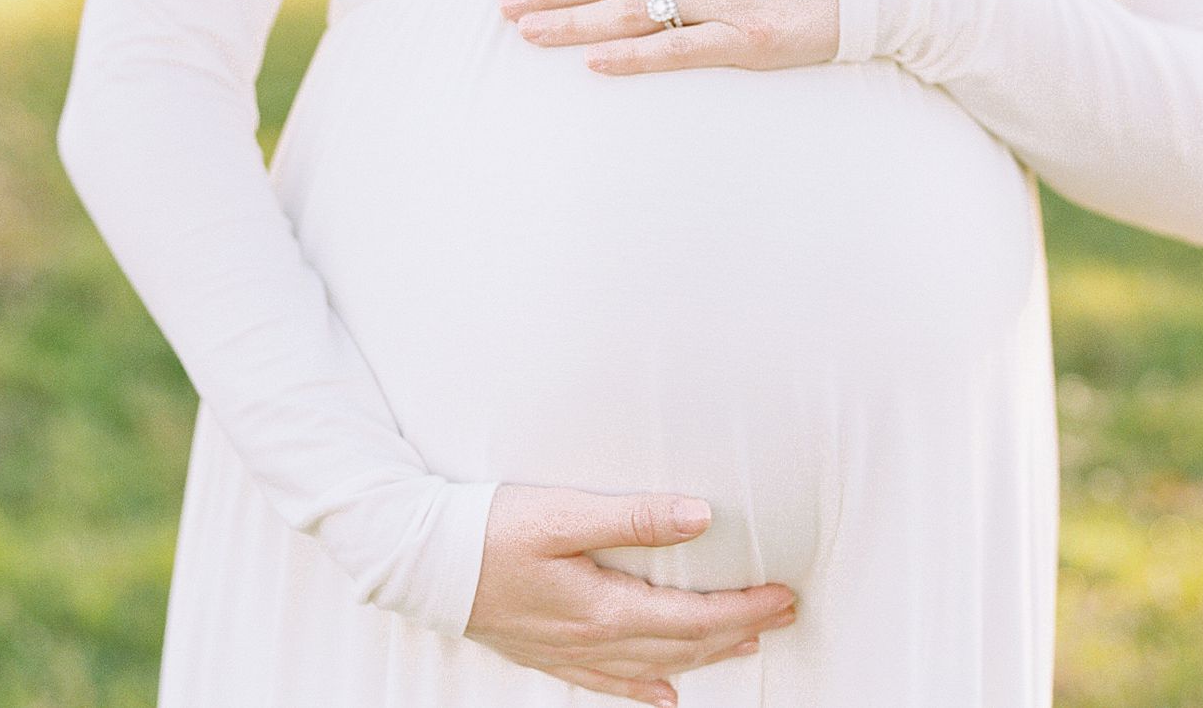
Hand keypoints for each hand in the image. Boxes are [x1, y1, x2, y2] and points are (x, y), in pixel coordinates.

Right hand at [465, 483, 800, 705]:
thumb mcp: (563, 512)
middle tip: (783, 615)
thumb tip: (701, 517)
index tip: (784, 595)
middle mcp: (590, 642)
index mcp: (602, 609)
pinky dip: (644, 690)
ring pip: (651, 668)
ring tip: (743, 646)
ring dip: (702, 658)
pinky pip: (608, 683)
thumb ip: (633, 517)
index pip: (693, 619)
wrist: (418, 561)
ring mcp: (567, 653)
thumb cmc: (487, 528)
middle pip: (681, 647)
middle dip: (737, 632)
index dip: (744, 610)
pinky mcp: (546, 652)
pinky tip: (663, 696)